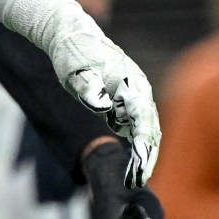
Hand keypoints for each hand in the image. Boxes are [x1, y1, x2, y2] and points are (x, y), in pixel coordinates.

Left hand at [52, 27, 160, 181]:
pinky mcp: (124, 104)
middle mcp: (138, 91)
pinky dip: (135, 148)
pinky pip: (134, 129)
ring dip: (141, 156)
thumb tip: (103, 106)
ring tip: (133, 180)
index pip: (143, 118)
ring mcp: (133, 98)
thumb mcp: (75, 70)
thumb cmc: (73, 53)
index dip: (143, 144)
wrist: (70, 36)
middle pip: (149, 128)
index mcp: (131, 83)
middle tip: (136, 181)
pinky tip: (130, 167)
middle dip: (145, 157)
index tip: (140, 165)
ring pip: (144, 131)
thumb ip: (89, 87)